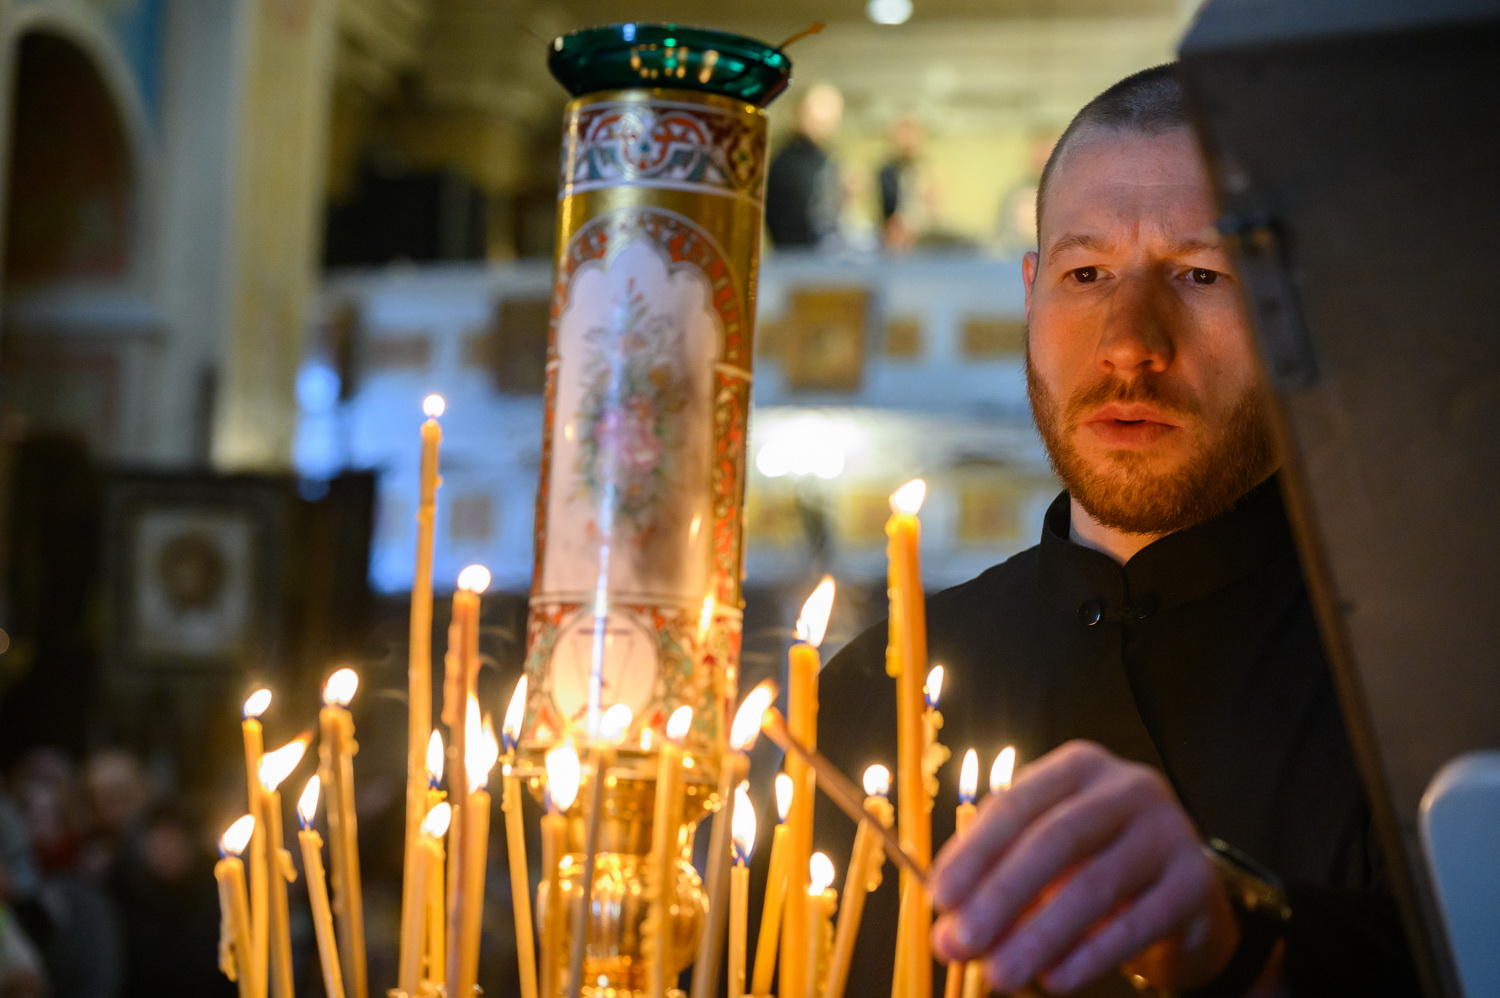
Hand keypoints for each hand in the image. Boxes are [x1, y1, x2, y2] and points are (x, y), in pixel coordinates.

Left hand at [929, 740, 1239, 993]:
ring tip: (999, 975)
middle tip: (960, 942)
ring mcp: (1168, 831)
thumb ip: (999, 878)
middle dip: (1001, 895)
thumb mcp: (1046, 857)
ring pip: (1094, 885)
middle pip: (1055, 840)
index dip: (974, 853)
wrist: (1183, 893)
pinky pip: (1137, 923)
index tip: (939, 898)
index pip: (1016, 805)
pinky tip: (1055, 980)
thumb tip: (949, 924)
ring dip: (1039, 935)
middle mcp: (1126, 788)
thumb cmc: (1094, 864)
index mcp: (1077, 768)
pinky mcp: (1197, 882)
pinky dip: (1090, 956)